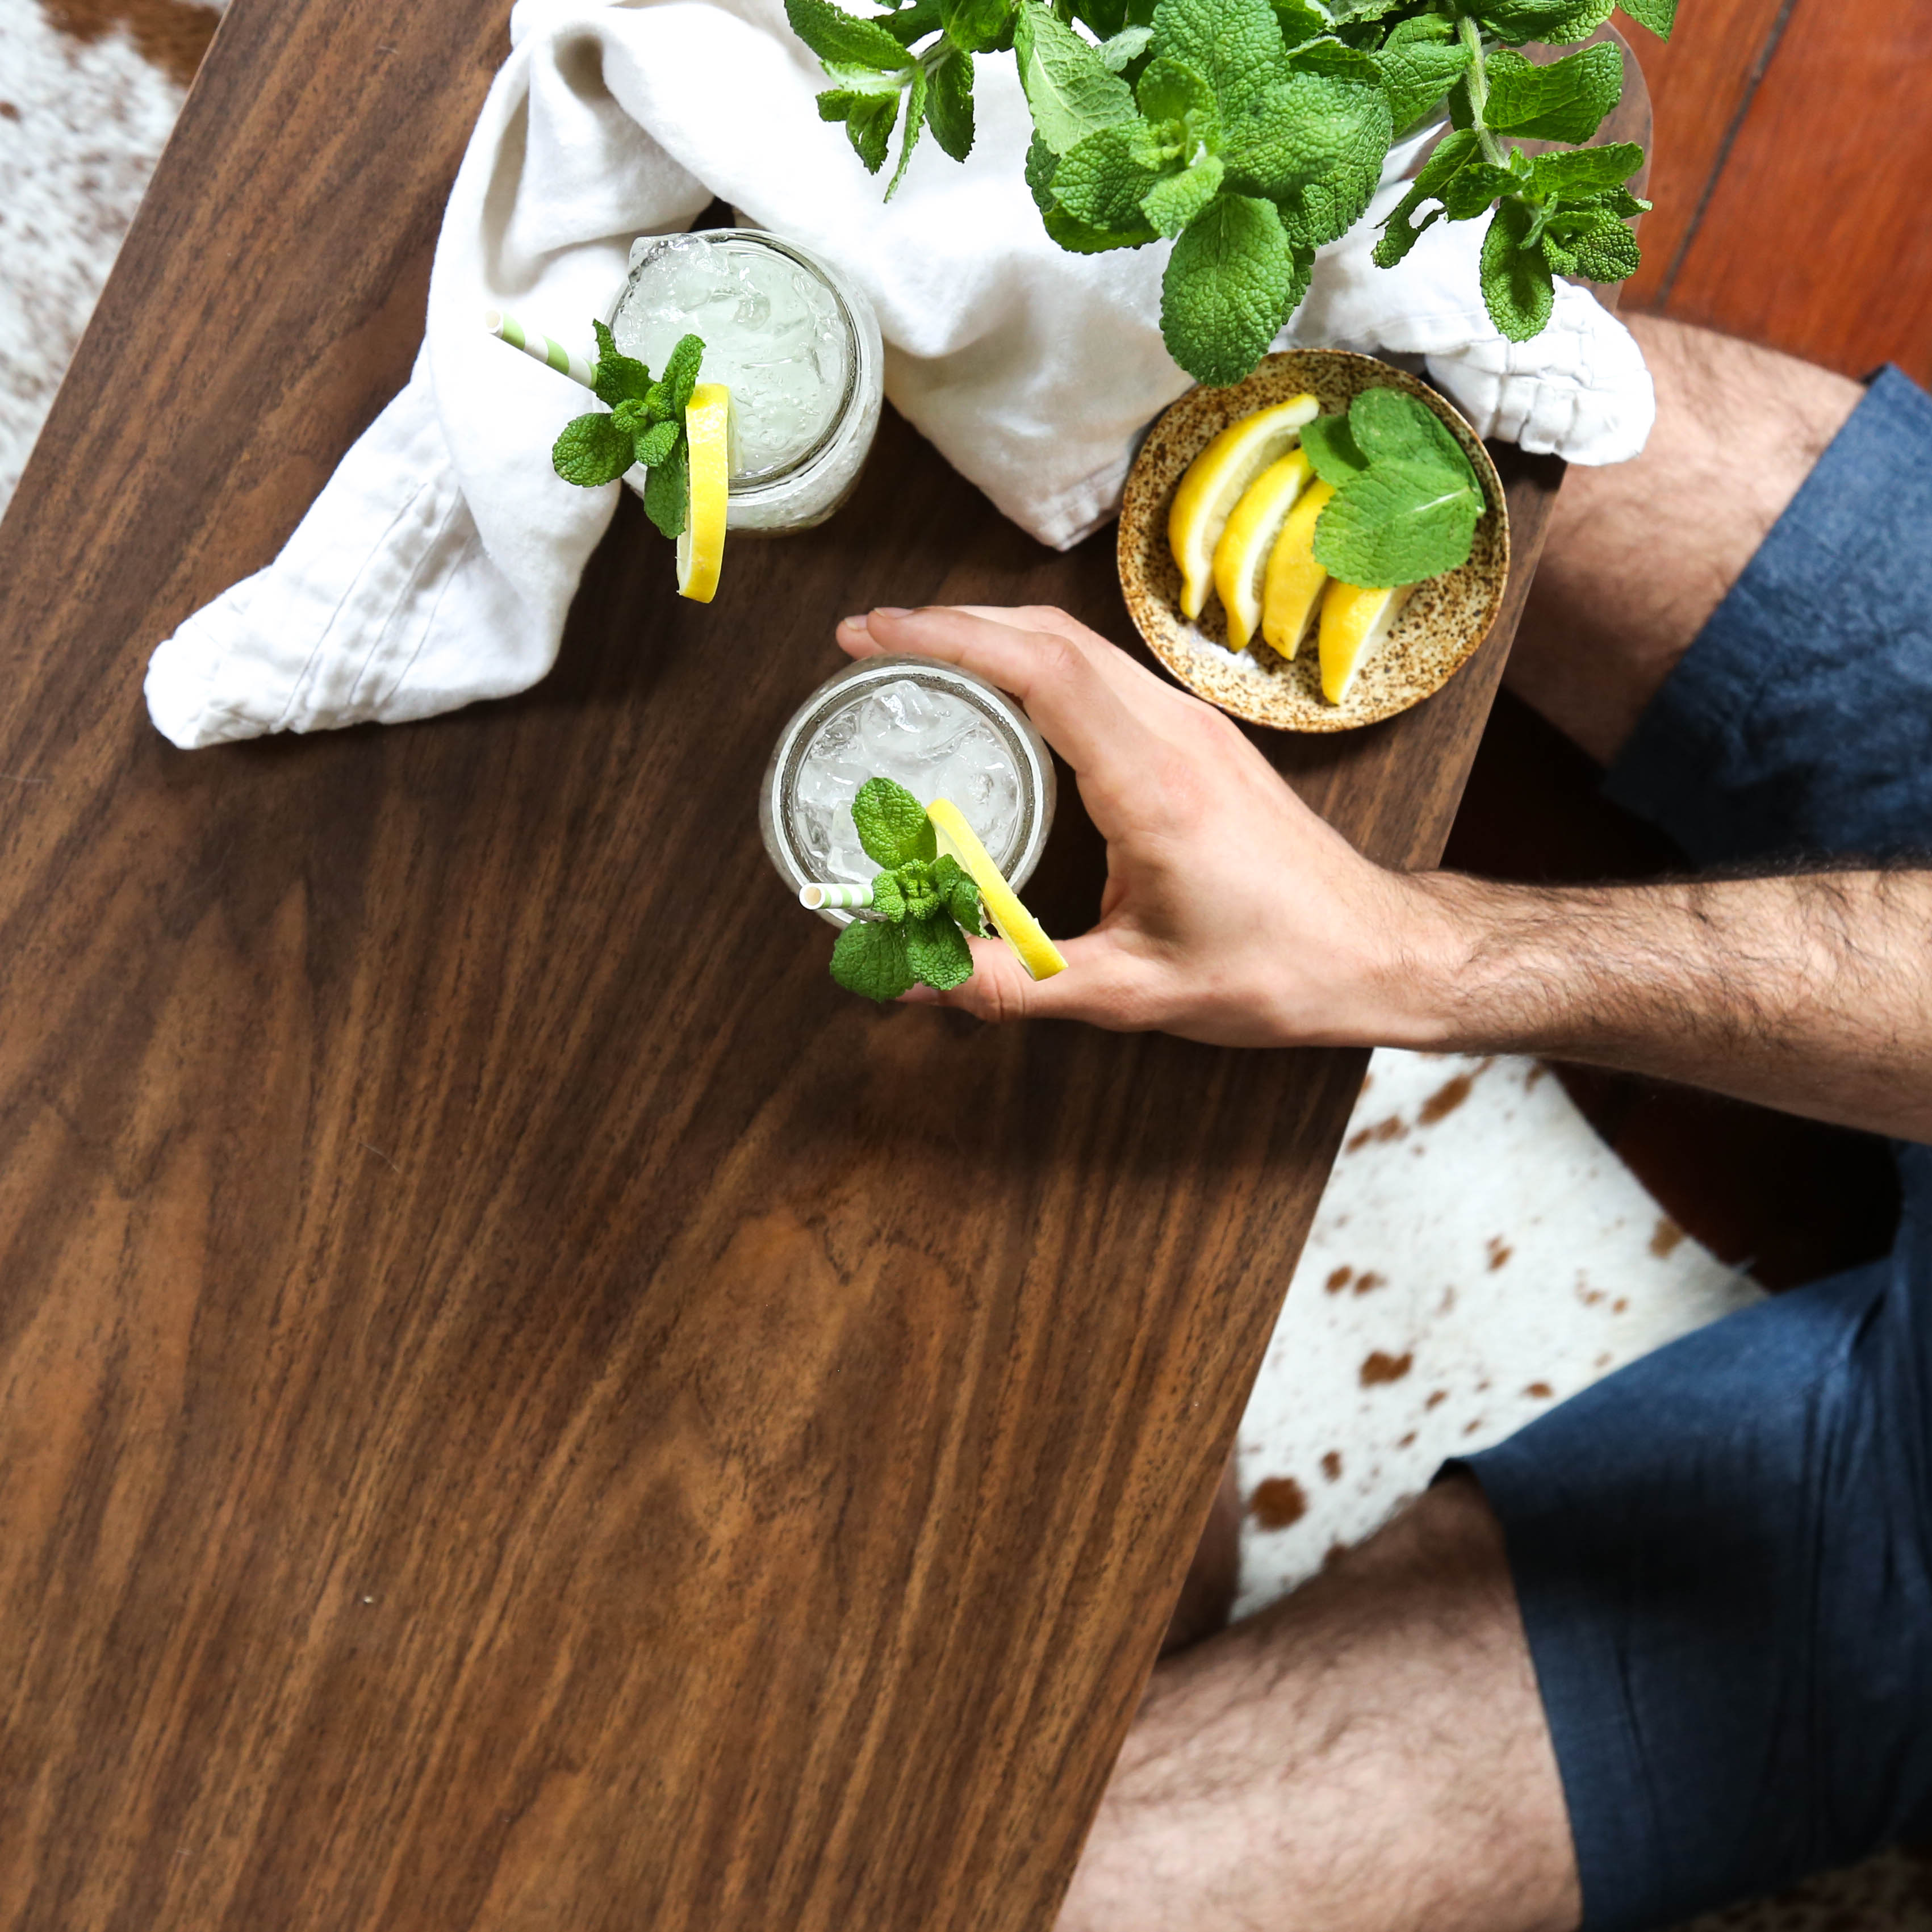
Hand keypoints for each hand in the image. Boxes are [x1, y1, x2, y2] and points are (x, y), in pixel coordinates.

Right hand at [834, 605, 1456, 1047]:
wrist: (1377, 953)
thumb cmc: (1275, 971)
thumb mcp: (1131, 992)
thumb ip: (1011, 984)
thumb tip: (907, 977)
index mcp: (1155, 784)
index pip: (1039, 669)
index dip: (946, 638)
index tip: (870, 635)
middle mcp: (1176, 734)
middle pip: (1050, 635)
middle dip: (950, 623)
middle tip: (867, 643)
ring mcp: (1194, 726)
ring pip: (1080, 645)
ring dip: (994, 636)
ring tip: (915, 658)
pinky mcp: (1201, 738)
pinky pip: (1105, 674)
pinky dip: (1037, 664)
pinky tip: (1000, 695)